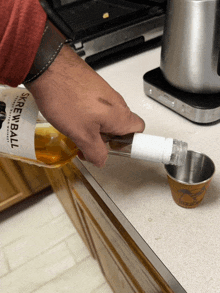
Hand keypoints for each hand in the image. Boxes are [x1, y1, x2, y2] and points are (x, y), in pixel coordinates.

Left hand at [26, 44, 144, 166]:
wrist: (48, 66)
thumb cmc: (66, 95)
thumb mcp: (81, 134)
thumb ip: (95, 152)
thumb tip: (101, 160)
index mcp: (120, 115)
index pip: (139, 131)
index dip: (130, 144)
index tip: (115, 150)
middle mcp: (116, 102)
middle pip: (120, 126)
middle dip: (106, 139)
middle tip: (90, 144)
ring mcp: (105, 93)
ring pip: (106, 117)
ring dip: (95, 128)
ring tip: (76, 130)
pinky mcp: (93, 88)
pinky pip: (96, 107)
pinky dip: (87, 116)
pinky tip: (71, 117)